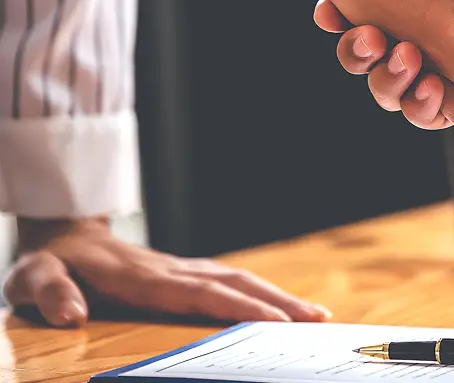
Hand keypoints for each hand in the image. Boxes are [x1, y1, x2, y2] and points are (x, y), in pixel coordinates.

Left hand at [2, 218, 330, 326]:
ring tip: (315, 314)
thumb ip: (51, 292)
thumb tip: (72, 316)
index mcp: (143, 277)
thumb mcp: (32, 276)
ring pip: (239, 280)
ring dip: (278, 297)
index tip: (274, 322)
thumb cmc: (50, 263)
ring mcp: (182, 269)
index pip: (200, 293)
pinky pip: (230, 283)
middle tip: (317, 319)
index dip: (238, 307)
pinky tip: (281, 307)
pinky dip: (262, 294)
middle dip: (277, 302)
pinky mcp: (185, 274)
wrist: (64, 234)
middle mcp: (172, 269)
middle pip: (234, 284)